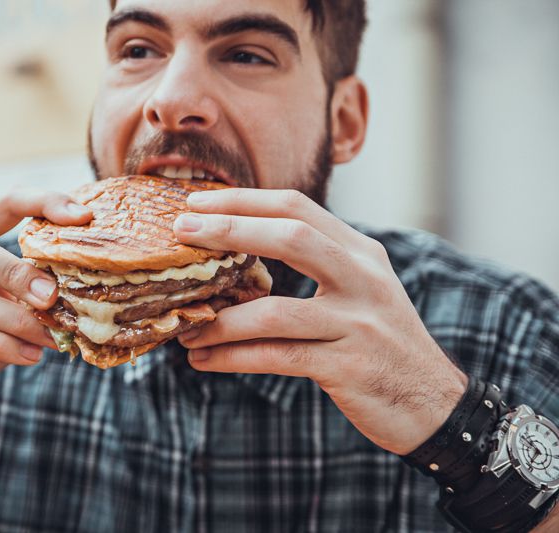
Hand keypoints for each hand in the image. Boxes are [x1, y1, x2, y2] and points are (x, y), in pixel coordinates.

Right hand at [0, 188, 91, 423]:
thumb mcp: (5, 302)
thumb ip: (33, 287)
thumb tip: (89, 284)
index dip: (41, 202)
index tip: (83, 217)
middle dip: (15, 271)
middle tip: (53, 297)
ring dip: (20, 321)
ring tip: (54, 337)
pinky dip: (5, 347)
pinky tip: (32, 356)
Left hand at [173, 188, 466, 454]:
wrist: (434, 404)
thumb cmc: (381, 342)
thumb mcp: (360, 290)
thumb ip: (318, 263)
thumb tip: (241, 250)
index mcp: (361, 252)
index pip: (297, 208)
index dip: (244, 200)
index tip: (197, 201)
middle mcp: (363, 278)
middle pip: (290, 237)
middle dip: (228, 230)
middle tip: (181, 232)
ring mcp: (358, 323)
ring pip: (274, 311)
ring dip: (220, 320)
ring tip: (183, 329)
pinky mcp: (348, 366)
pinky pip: (277, 356)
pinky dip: (233, 357)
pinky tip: (203, 360)